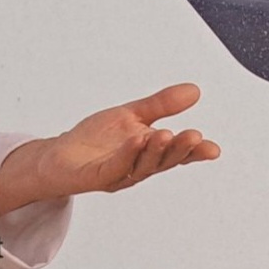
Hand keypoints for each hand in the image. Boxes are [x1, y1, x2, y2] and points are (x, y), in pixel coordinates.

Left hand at [0, 83, 219, 217]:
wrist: (56, 156)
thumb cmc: (94, 140)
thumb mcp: (131, 115)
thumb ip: (161, 105)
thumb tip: (194, 91)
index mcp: (148, 153)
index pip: (176, 154)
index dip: (194, 153)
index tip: (213, 149)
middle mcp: (137, 167)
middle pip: (163, 161)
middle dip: (180, 150)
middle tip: (194, 136)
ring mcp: (118, 174)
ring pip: (142, 166)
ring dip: (156, 152)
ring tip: (167, 134)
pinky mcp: (96, 177)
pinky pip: (115, 167)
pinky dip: (128, 154)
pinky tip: (137, 140)